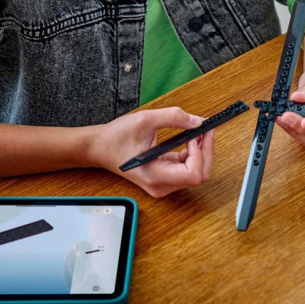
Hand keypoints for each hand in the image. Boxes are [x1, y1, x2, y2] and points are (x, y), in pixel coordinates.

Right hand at [94, 107, 214, 197]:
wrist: (98, 147)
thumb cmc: (116, 137)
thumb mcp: (145, 120)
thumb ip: (174, 117)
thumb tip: (198, 121)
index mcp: (155, 175)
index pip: (193, 174)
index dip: (200, 153)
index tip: (195, 134)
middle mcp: (160, 185)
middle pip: (199, 175)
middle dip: (206, 151)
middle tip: (206, 130)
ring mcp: (163, 184)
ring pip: (196, 173)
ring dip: (202, 152)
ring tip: (199, 132)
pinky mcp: (164, 178)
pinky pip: (188, 169)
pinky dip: (194, 154)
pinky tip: (191, 139)